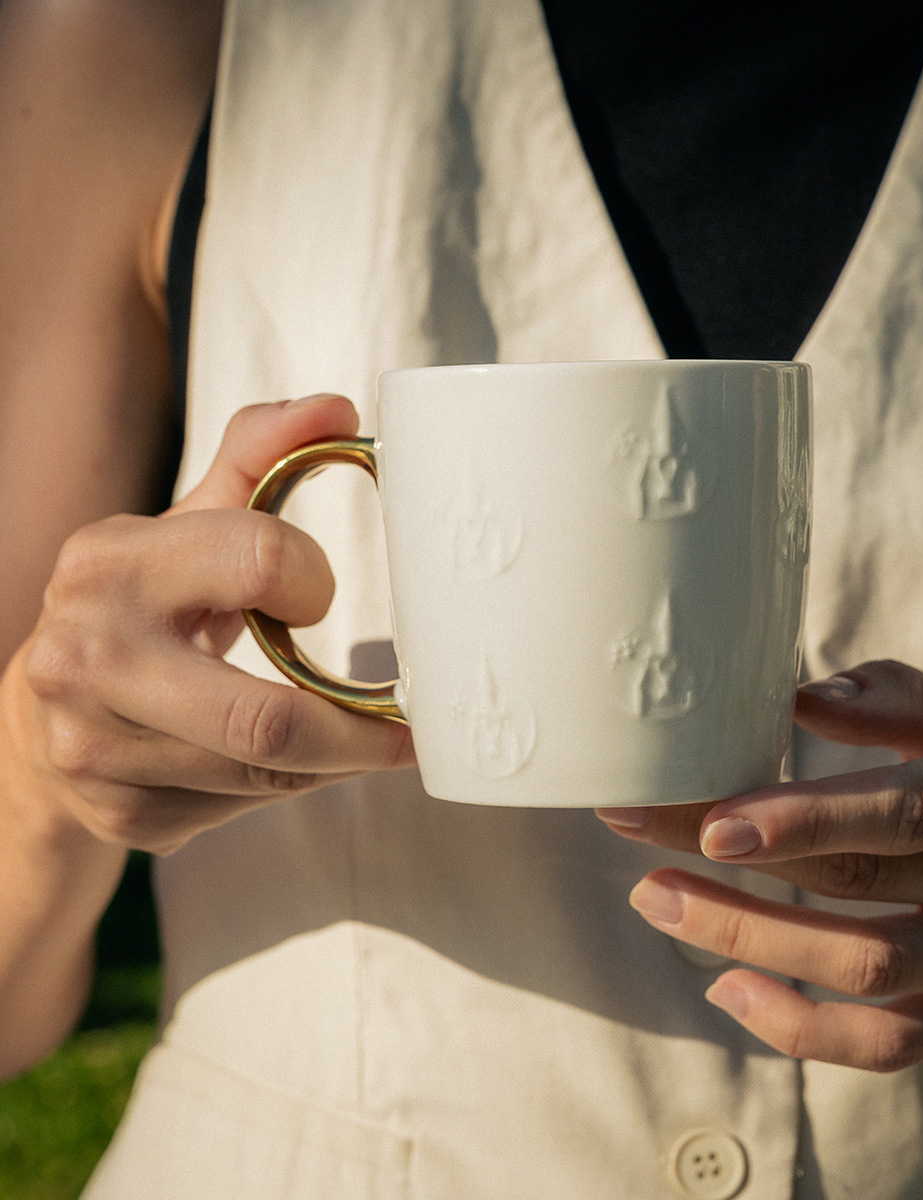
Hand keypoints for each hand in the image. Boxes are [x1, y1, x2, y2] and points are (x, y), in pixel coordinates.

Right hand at [4, 395, 412, 855]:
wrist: (40, 716)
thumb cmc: (141, 605)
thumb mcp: (186, 523)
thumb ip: (259, 457)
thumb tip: (338, 409)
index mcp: (112, 562)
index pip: (263, 560)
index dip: (318, 582)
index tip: (321, 597)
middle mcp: (88, 657)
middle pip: (269, 722)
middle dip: (360, 733)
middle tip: (406, 724)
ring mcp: (95, 748)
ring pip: (267, 776)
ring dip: (330, 761)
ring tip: (353, 738)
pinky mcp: (118, 814)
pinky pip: (242, 809)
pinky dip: (286, 788)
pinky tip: (285, 764)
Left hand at [597, 660, 922, 1070]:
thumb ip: (900, 699)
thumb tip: (799, 694)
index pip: (913, 810)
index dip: (807, 818)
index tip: (709, 817)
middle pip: (868, 887)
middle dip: (738, 863)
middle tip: (638, 827)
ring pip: (867, 973)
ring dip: (748, 940)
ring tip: (657, 897)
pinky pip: (890, 1045)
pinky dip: (800, 1028)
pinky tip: (728, 986)